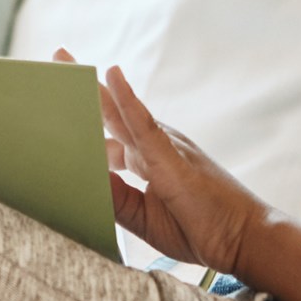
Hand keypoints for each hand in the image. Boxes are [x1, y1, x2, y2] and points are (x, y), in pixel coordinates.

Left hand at [53, 48, 268, 274]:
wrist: (243, 240)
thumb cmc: (201, 229)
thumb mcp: (142, 218)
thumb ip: (113, 199)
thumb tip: (78, 182)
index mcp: (147, 160)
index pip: (109, 134)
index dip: (84, 119)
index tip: (56, 107)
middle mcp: (154, 146)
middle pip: (110, 112)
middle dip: (82, 89)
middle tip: (56, 60)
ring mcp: (165, 147)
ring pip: (120, 111)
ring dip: (92, 87)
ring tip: (64, 61)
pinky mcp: (173, 156)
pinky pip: (145, 124)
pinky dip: (127, 100)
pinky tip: (111, 76)